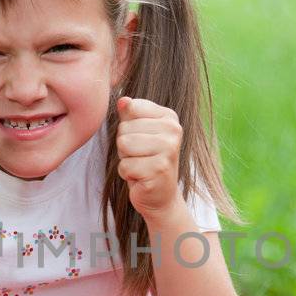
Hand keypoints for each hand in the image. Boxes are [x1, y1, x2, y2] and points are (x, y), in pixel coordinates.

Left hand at [115, 95, 183, 220]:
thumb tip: (122, 100)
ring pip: (124, 145)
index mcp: (169, 117)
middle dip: (125, 147)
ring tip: (140, 166)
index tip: (140, 140)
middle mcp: (173, 131)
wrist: (160, 196)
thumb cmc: (146, 160)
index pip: (131, 108)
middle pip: (125, 129)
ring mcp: (168, 150)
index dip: (127, 127)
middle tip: (141, 157)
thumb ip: (130, 114)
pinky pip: (125, 166)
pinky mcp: (159, 170)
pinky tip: (141, 178)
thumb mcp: (138, 133)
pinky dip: (127, 174)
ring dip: (125, 159)